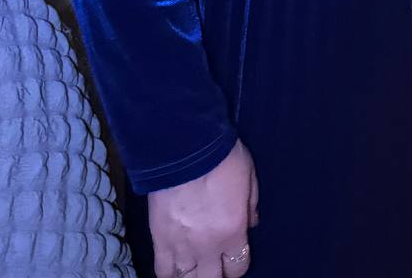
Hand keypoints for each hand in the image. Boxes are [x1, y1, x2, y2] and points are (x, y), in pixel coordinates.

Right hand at [148, 138, 258, 277]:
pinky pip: (162, 271)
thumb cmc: (221, 156)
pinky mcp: (159, 239)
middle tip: (214, 264)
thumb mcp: (249, 175)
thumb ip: (251, 204)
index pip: (238, 267)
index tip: (234, 254)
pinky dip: (169, 273)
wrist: (185, 146)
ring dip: (193, 275)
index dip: (237, 264)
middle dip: (216, 274)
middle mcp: (208, 247)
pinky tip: (174, 267)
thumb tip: (252, 223)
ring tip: (194, 267)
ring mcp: (181, 246)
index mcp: (233, 232)